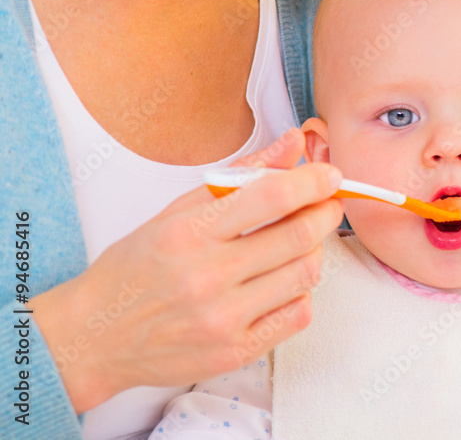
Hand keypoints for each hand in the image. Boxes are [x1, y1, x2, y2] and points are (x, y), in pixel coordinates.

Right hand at [31, 128, 343, 412]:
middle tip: (329, 203)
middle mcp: (208, 276)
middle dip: (326, 212)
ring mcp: (223, 319)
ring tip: (301, 242)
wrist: (96, 335)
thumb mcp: (179, 209)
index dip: (313, 181)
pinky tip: (284, 281)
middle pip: (299, 235)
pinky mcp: (235, 352)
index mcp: (191, 232)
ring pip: (305, 274)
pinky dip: (302, 291)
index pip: (272, 196)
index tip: (330, 175)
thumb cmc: (139, 265)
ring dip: (315, 251)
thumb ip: (243, 174)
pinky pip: (297, 315)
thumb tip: (295, 142)